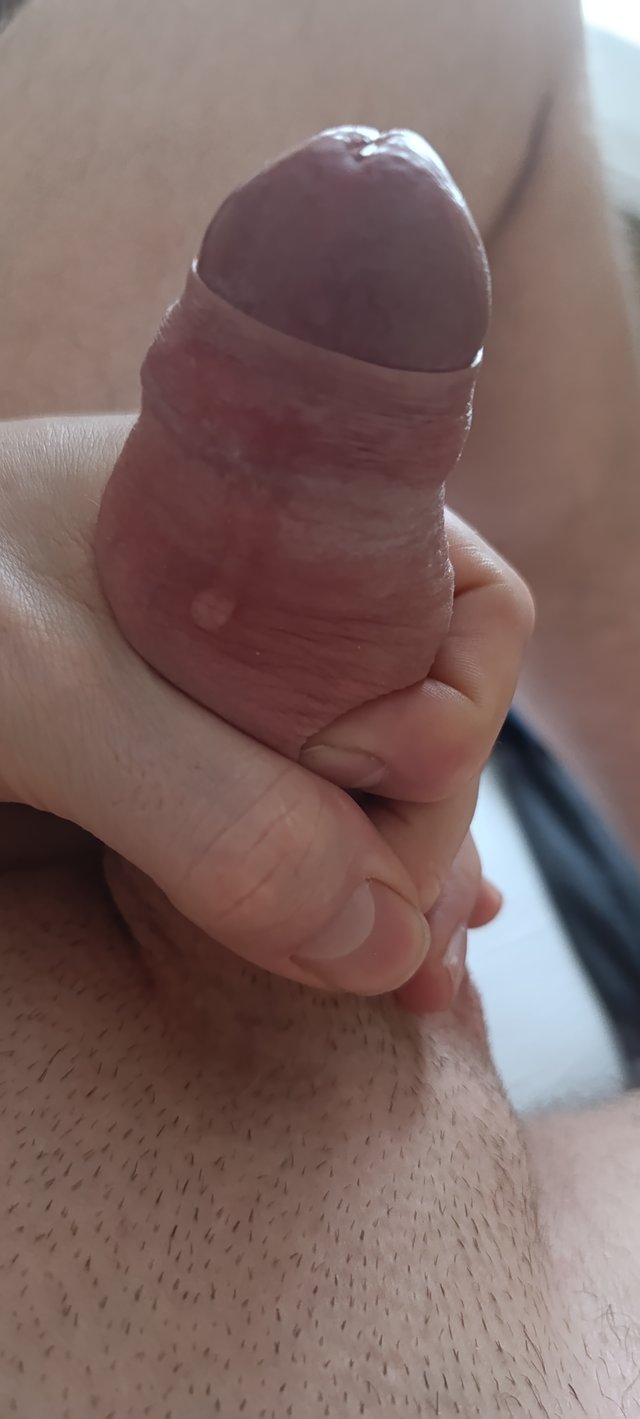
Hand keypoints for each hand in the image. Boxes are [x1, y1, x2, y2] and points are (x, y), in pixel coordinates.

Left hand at [0, 416, 531, 1001]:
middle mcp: (240, 588)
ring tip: (413, 978)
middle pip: (405, 697)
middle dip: (419, 820)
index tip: (380, 794)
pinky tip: (351, 944)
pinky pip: (265, 806)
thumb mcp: (37, 691)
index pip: (445, 593)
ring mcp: (195, 670)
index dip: (448, 707)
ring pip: (338, 765)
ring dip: (380, 867)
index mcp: (250, 512)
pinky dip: (312, 879)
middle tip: (404, 950)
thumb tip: (384, 945)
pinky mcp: (144, 744)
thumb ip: (208, 808)